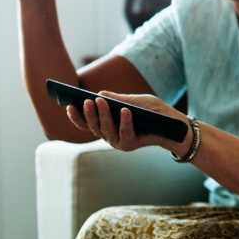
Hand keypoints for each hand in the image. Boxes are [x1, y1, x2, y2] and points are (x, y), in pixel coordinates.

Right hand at [65, 91, 192, 156]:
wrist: (170, 123)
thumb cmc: (150, 110)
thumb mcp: (134, 100)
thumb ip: (118, 99)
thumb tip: (100, 94)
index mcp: (105, 123)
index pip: (86, 122)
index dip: (76, 116)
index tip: (68, 105)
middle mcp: (108, 134)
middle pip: (94, 125)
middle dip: (89, 113)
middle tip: (86, 100)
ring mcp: (117, 141)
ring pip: (106, 129)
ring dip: (103, 115)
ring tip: (100, 101)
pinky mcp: (129, 145)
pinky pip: (124, 133)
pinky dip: (124, 121)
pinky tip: (124, 110)